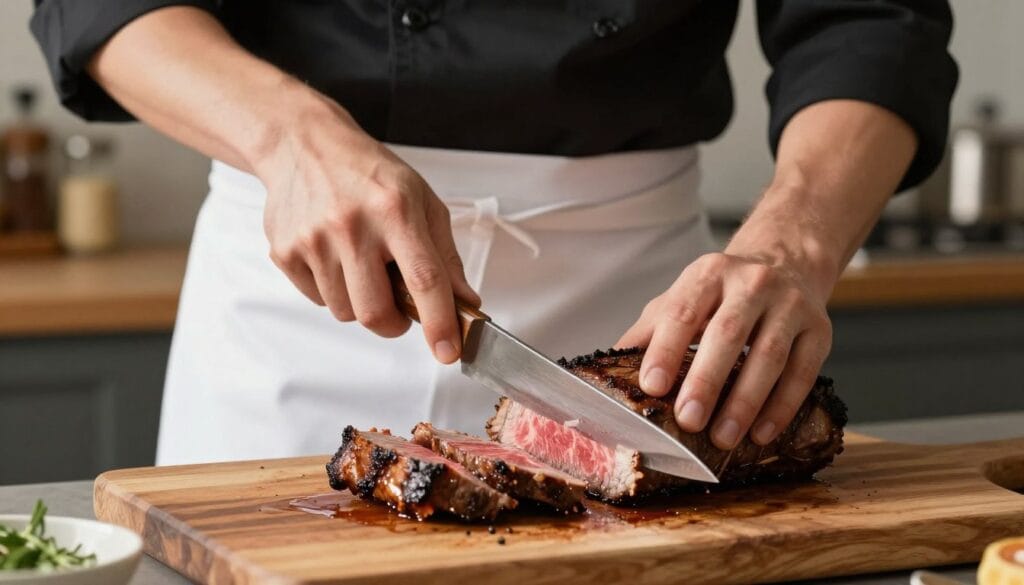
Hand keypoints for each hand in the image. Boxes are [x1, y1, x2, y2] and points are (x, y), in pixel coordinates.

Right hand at [257, 95, 479, 363]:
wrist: (304, 145)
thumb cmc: (369, 173)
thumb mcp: (421, 202)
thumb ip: (445, 257)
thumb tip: (465, 304)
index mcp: (395, 210)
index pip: (424, 279)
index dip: (439, 322)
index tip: (448, 351)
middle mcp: (352, 225)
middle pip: (376, 312)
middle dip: (394, 325)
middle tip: (399, 310)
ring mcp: (313, 240)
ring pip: (346, 312)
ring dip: (361, 302)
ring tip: (362, 265)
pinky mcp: (285, 251)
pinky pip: (318, 299)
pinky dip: (333, 290)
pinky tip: (335, 256)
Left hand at [616, 248, 832, 449]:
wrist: (786, 262)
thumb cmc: (722, 293)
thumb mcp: (681, 298)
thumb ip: (648, 331)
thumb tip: (607, 367)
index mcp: (708, 274)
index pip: (683, 311)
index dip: (666, 349)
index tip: (652, 386)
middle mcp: (751, 283)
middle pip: (728, 332)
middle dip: (707, 380)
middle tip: (688, 420)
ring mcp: (790, 305)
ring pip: (769, 354)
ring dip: (746, 401)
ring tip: (723, 437)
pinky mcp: (820, 330)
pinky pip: (803, 372)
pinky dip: (782, 406)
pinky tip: (761, 433)